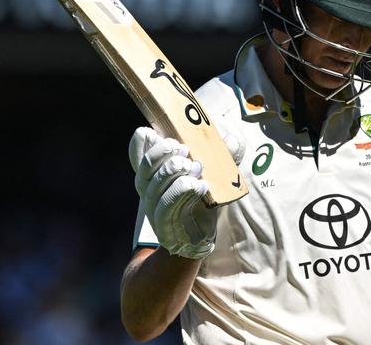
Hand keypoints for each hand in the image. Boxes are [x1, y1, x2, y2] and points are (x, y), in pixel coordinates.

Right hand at [129, 127, 216, 258]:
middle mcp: (149, 191)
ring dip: (174, 174)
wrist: (198, 238)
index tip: (158, 133)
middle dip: (163, 155)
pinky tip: (199, 186)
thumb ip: (221, 155)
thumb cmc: (203, 199)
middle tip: (184, 148)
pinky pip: (166, 209)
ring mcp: (154, 210)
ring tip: (195, 166)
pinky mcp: (164, 228)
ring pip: (155, 189)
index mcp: (155, 174)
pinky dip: (181, 194)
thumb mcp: (213, 173)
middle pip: (145, 170)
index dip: (143, 144)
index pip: (139, 156)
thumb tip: (231, 139)